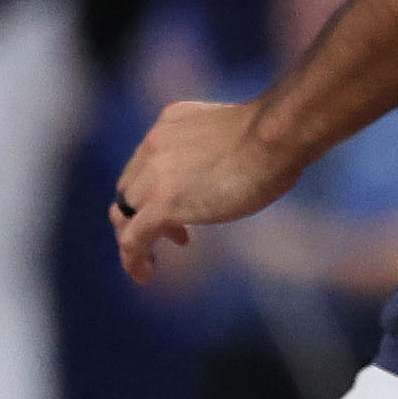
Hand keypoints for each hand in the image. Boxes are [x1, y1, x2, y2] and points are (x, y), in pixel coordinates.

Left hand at [109, 94, 295, 287]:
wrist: (273, 136)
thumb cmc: (274, 136)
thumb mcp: (231, 134)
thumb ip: (218, 148)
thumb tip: (234, 165)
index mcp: (169, 125)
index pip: (146, 163)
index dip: (156, 189)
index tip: (184, 209)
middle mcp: (153, 147)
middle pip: (129, 189)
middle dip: (144, 214)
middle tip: (177, 235)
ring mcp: (154, 176)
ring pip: (123, 213)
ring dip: (133, 239)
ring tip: (149, 264)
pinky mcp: (162, 203)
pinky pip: (133, 237)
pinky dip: (133, 258)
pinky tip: (144, 273)